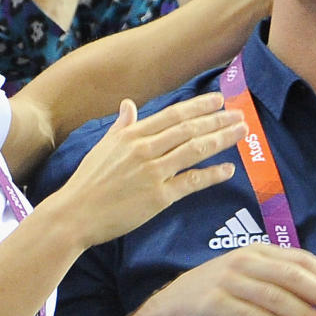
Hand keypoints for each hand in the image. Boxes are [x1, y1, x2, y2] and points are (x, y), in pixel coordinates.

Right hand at [58, 93, 246, 247]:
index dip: (198, 106)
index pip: (172, 115)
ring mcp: (152, 172)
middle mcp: (144, 149)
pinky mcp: (158, 197)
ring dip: (221, 139)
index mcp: (131, 135)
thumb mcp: (102, 147)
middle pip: (189, 129)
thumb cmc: (87, 183)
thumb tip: (128, 105)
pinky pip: (191, 182)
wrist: (75, 215)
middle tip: (239, 114)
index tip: (218, 100)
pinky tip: (228, 169)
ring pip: (194, 150)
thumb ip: (120, 126)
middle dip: (217, 119)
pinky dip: (212, 174)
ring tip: (241, 132)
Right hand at [137, 241, 315, 315]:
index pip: (299, 258)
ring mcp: (227, 281)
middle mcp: (242, 261)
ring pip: (276, 296)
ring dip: (305, 313)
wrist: (168, 311)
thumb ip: (278, 284)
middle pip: (291, 275)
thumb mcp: (247, 280)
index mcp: (255, 251)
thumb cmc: (216, 295)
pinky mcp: (215, 304)